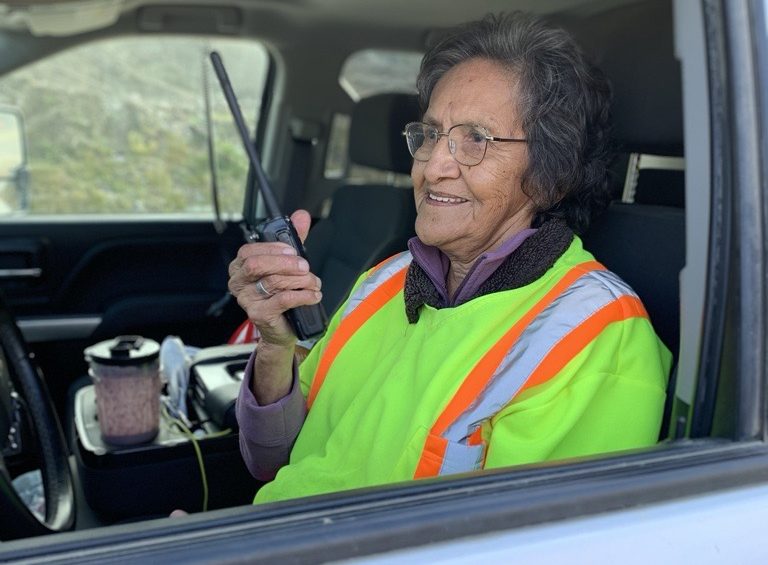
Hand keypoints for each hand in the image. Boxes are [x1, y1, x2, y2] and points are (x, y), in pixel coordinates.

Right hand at [228, 210, 321, 347]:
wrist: (281, 328)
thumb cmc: (281, 293)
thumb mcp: (287, 263)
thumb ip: (293, 239)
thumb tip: (300, 215)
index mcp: (240, 267)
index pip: (249, 251)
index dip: (273, 249)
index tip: (293, 251)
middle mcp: (238, 283)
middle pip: (258, 265)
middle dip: (286, 263)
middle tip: (305, 267)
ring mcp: (246, 300)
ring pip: (274, 282)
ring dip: (300, 280)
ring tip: (314, 283)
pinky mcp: (259, 314)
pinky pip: (283, 299)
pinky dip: (303, 295)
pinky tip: (313, 295)